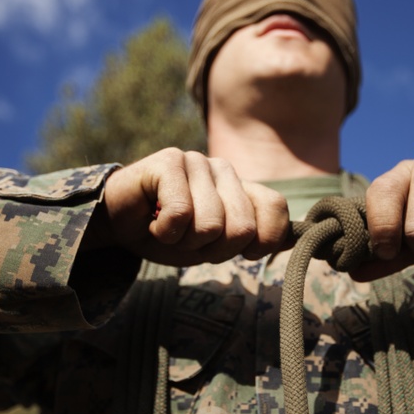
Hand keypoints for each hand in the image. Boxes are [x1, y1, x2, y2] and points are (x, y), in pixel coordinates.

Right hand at [92, 148, 289, 265]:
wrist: (115, 223)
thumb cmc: (168, 234)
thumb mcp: (216, 244)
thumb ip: (255, 237)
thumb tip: (298, 240)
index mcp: (240, 188)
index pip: (276, 209)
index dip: (261, 242)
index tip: (235, 252)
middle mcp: (223, 169)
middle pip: (242, 229)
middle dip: (212, 250)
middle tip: (189, 241)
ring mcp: (197, 161)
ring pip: (210, 225)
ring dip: (184, 242)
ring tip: (169, 230)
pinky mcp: (168, 161)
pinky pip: (181, 214)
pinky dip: (164, 232)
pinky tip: (153, 222)